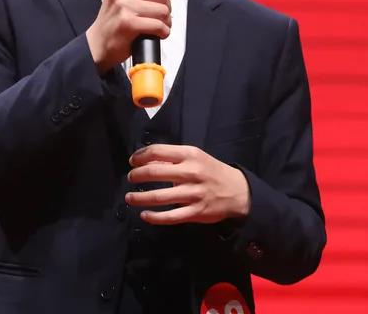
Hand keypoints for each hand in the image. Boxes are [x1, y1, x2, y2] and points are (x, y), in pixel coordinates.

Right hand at [86, 0, 177, 70]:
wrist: (98, 43)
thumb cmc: (115, 21)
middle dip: (167, 7)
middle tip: (160, 17)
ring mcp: (123, 5)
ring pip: (163, 9)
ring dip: (166, 21)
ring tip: (158, 26)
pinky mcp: (128, 22)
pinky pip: (158, 25)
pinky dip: (163, 32)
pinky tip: (157, 34)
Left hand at [125, 144, 250, 224]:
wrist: (238, 191)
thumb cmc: (211, 171)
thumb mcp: (195, 157)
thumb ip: (173, 158)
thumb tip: (146, 161)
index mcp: (190, 155)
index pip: (158, 151)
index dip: (140, 156)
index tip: (132, 162)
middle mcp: (191, 173)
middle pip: (155, 173)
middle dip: (137, 176)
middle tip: (130, 178)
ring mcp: (193, 194)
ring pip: (159, 197)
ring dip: (140, 197)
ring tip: (129, 198)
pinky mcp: (196, 212)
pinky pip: (170, 216)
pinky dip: (154, 217)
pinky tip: (145, 215)